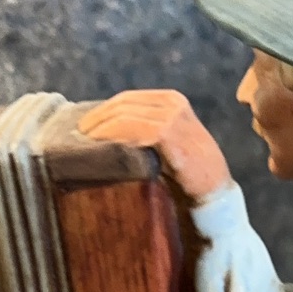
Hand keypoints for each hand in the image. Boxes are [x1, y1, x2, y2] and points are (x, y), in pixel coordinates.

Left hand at [79, 89, 231, 202]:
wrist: (213, 192)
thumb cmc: (188, 173)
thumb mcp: (167, 143)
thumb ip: (145, 130)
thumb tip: (108, 129)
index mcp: (171, 100)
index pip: (128, 99)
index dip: (103, 110)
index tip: (86, 126)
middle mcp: (172, 102)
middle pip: (124, 103)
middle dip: (98, 117)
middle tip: (80, 134)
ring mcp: (172, 115)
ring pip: (125, 114)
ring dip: (101, 127)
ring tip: (85, 141)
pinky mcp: (168, 132)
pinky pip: (132, 129)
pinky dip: (114, 135)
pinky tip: (101, 146)